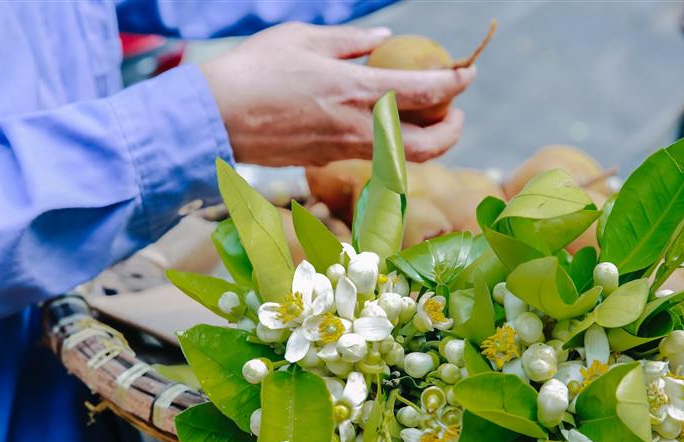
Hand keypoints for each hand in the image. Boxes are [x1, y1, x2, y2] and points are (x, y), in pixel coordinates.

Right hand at [200, 22, 474, 166]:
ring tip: (422, 113)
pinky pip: (373, 154)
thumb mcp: (304, 38)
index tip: (468, 72)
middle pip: (428, 146)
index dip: (457, 83)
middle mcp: (358, 129)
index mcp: (358, 92)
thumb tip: (383, 38)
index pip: (428, 94)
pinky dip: (391, 140)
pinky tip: (380, 118)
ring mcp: (343, 150)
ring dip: (423, 139)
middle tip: (455, 110)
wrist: (215, 118)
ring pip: (403, 157)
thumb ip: (349, 41)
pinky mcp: (326, 161)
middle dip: (453, 131)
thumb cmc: (255, 70)